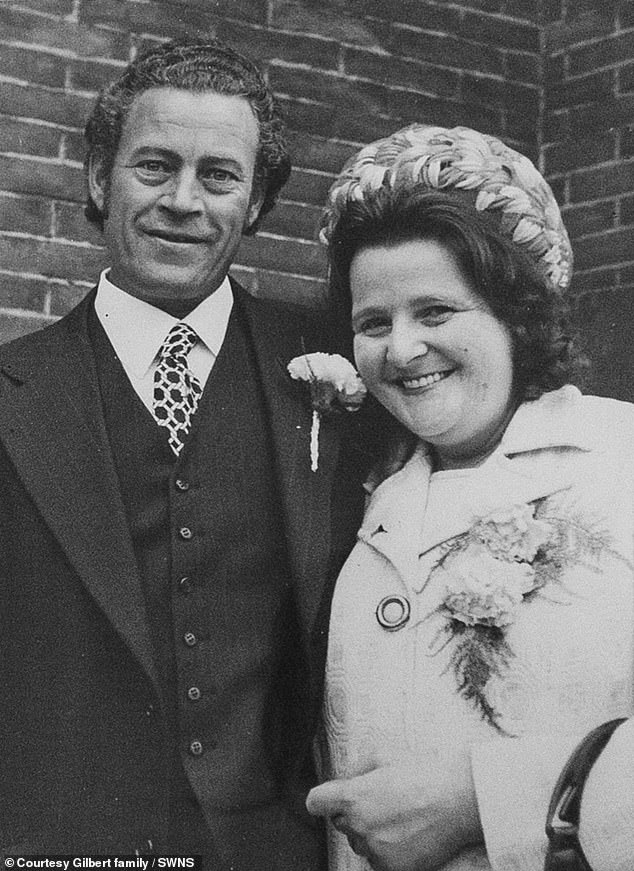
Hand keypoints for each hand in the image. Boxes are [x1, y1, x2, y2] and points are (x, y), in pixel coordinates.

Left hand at [306, 755, 482, 870]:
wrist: (459, 800)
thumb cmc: (424, 772)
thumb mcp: (384, 755)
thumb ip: (357, 769)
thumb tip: (346, 780)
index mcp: (352, 797)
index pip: (316, 802)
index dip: (323, 798)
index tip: (330, 799)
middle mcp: (359, 826)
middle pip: (341, 823)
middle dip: (355, 813)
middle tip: (383, 801)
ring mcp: (375, 850)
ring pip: (361, 843)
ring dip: (371, 833)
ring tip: (399, 817)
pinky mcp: (392, 868)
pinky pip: (379, 861)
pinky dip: (388, 851)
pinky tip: (407, 834)